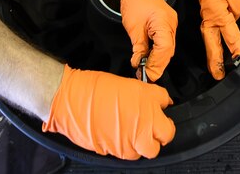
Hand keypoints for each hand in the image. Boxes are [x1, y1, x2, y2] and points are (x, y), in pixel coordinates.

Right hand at [42, 65, 175, 158]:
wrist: (71, 100)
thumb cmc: (92, 88)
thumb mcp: (125, 84)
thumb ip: (144, 96)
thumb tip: (153, 103)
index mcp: (146, 98)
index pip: (167, 103)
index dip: (163, 108)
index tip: (159, 109)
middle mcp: (145, 119)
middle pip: (167, 133)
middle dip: (162, 131)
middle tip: (154, 126)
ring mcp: (134, 137)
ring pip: (151, 149)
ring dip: (146, 143)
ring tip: (135, 133)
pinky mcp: (120, 151)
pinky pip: (133, 155)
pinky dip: (130, 148)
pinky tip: (121, 137)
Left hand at [120, 0, 176, 80]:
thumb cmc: (134, 1)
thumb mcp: (133, 28)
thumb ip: (138, 47)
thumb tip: (139, 63)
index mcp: (163, 21)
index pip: (164, 48)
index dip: (157, 63)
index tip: (148, 73)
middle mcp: (171, 23)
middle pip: (169, 50)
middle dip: (158, 64)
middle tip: (148, 76)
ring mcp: (171, 23)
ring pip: (169, 47)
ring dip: (159, 59)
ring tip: (148, 70)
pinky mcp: (168, 24)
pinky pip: (166, 41)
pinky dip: (159, 51)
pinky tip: (151, 58)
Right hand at [199, 0, 239, 79]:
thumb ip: (236, 14)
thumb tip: (234, 25)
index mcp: (217, 14)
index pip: (228, 34)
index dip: (235, 47)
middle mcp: (209, 18)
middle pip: (212, 44)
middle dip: (215, 61)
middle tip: (218, 75)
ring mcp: (207, 17)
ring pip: (210, 40)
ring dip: (213, 54)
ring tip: (216, 68)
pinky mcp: (208, 14)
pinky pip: (210, 32)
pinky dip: (213, 43)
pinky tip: (217, 48)